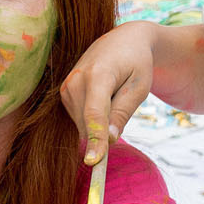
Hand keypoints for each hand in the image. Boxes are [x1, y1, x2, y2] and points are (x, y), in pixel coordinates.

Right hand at [58, 21, 156, 162]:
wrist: (123, 40)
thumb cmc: (137, 63)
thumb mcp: (139, 87)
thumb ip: (122, 113)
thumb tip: (109, 141)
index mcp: (98, 75)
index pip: (94, 114)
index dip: (95, 140)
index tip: (94, 163)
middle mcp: (76, 80)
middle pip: (88, 124)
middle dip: (105, 131)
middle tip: (123, 103)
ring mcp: (67, 86)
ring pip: (83, 125)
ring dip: (101, 122)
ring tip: (114, 93)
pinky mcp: (64, 92)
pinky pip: (80, 120)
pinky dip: (94, 118)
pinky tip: (105, 97)